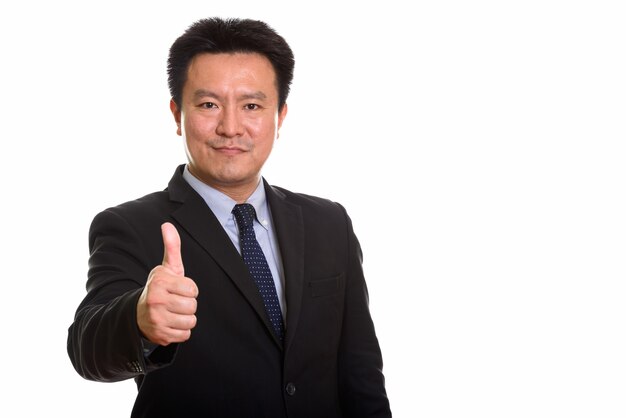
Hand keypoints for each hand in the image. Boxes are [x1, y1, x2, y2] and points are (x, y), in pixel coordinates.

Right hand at [137, 222, 198, 345]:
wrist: (139, 314)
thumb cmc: (160, 288)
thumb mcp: (166, 268)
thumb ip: (171, 247)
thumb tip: (167, 224)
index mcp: (159, 282)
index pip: (192, 289)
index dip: (189, 289)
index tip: (178, 289)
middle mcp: (155, 301)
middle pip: (192, 306)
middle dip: (188, 305)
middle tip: (176, 302)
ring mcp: (156, 320)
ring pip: (190, 321)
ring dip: (186, 318)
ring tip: (174, 313)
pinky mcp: (160, 335)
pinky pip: (185, 335)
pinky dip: (182, 331)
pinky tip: (171, 323)